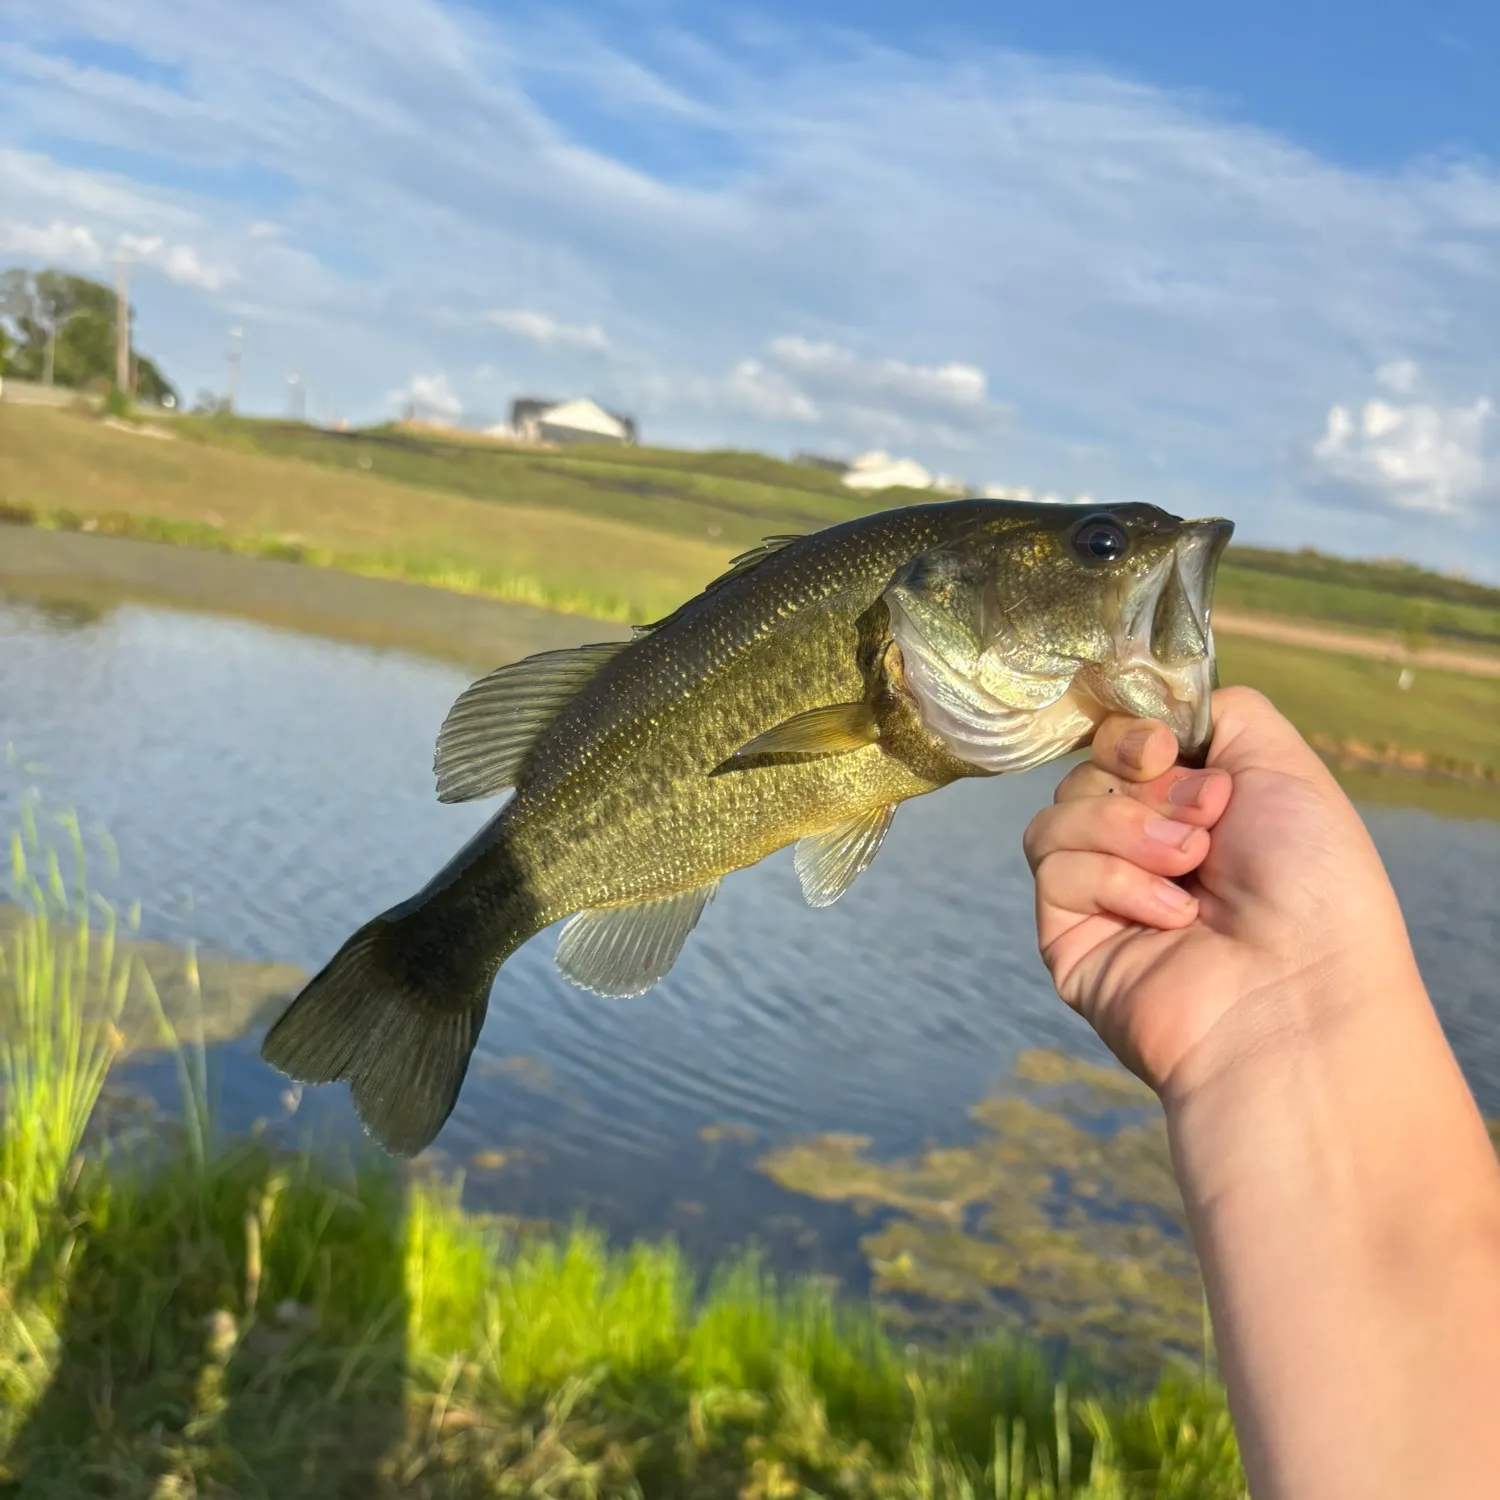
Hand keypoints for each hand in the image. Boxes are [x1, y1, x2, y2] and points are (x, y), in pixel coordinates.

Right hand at [1022, 686, 1421, 1102]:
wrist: (1298, 995)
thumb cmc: (1313, 888)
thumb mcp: (1286, 767)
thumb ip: (1221, 712)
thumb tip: (1157, 714)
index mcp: (1193, 808)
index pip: (1121, 743)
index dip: (1132, 734)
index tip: (1166, 750)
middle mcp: (1144, 847)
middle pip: (1086, 770)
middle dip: (1144, 785)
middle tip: (1205, 822)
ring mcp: (1103, 894)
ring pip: (1058, 813)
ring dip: (1126, 829)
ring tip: (1188, 869)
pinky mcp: (1068, 936)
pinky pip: (1053, 866)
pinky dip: (1114, 879)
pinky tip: (1170, 915)